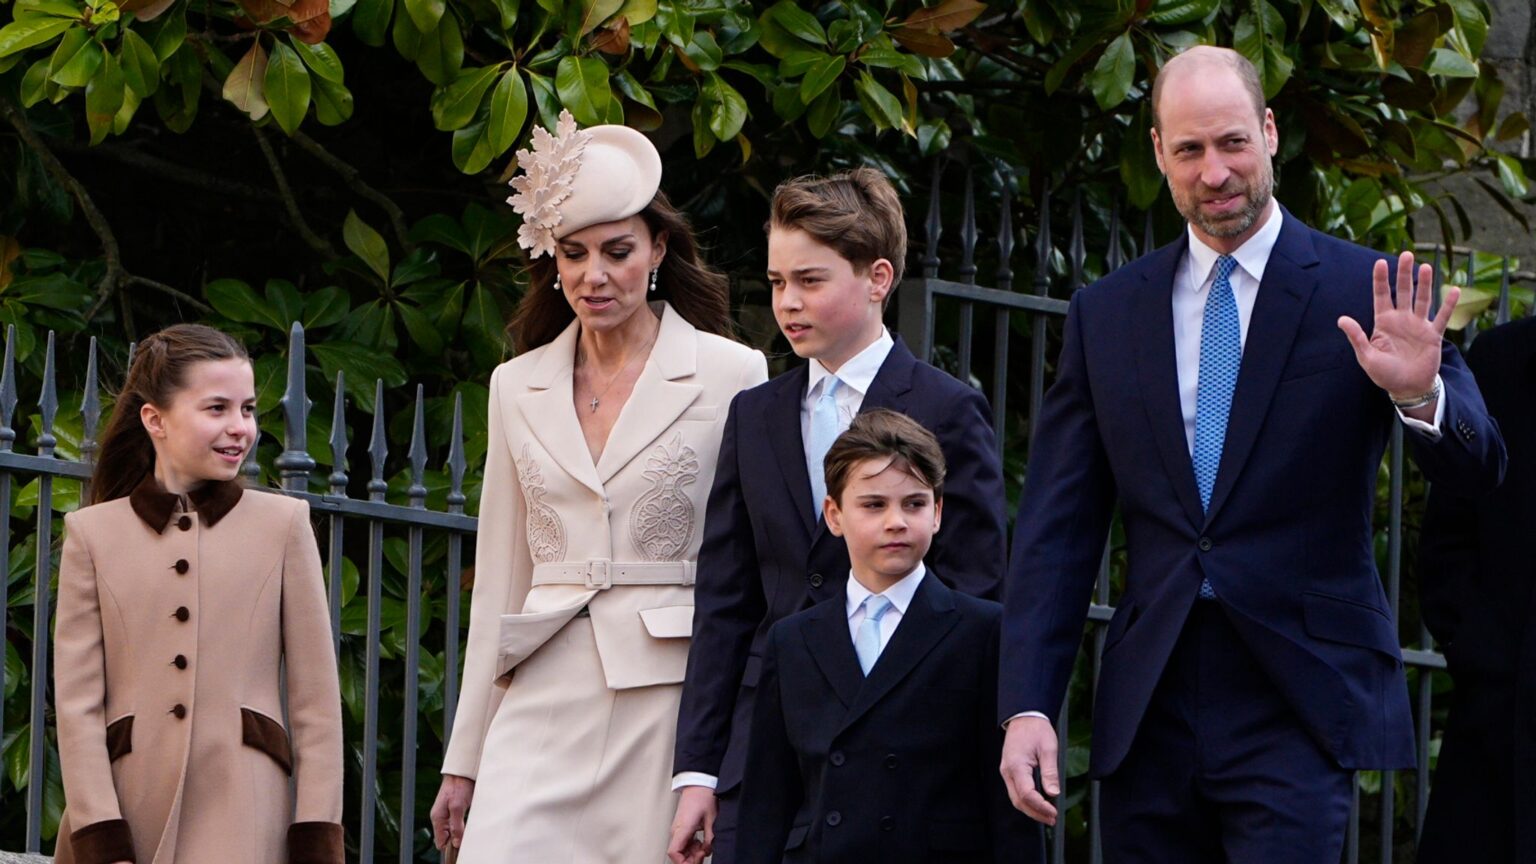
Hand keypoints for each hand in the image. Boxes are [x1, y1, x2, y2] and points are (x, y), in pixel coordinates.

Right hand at [430, 775, 474, 850]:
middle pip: (447, 839)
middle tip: (467, 837)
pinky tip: (469, 825)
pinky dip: (463, 828)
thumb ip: (456, 825)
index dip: (451, 847)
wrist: (462, 772)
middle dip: (457, 841)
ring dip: (461, 834)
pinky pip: (456, 826)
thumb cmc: (459, 786)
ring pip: (452, 833)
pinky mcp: (454, 812)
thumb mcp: (457, 806)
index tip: (461, 845)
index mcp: (437, 818)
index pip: (441, 842)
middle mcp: (440, 819)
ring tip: (469, 831)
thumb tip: (456, 843)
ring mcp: (446, 815)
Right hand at [667, 786, 716, 863]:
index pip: (674, 853)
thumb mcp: (712, 819)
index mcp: (682, 828)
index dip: (684, 862)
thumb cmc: (703, 796)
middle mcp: (677, 830)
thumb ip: (710, 838)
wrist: (699, 783)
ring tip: (705, 848)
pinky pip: (684, 843)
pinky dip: (692, 847)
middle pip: (678, 854)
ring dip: (692, 853)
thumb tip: (708, 849)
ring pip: (681, 849)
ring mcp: (678, 829)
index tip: (696, 862)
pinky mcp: (682, 827)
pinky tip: (701, 843)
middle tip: (704, 855)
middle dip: (691, 859)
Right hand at [999, 716, 1059, 825]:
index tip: (1054, 812)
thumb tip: (1053, 792)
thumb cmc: (1035, 729)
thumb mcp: (1048, 748)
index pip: (1027, 794)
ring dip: (1031, 810)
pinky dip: (1027, 802)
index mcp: (1016, 765)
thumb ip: (1050, 772)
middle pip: (1019, 801)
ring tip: (1047, 816)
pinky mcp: (1010, 772)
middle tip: (1052, 819)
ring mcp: (1007, 772)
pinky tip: (1038, 805)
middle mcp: (1008, 771)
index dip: (1041, 806)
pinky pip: (1016, 792)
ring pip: (1016, 799)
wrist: (1024, 717)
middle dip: (1036, 813)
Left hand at [1338, 251, 1457, 406]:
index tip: (1380, 262)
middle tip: (1407, 254)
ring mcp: (1418, 325)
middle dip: (1404, 274)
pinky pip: (1442, 317)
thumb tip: (1341, 319)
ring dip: (1424, 283)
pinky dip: (1448, 304)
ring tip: (1426, 266)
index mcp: (1383, 322)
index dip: (1380, 279)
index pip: (1381, 295)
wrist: (1407, 388)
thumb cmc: (1384, 374)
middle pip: (1403, 291)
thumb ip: (1357, 337)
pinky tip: (1453, 290)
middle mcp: (1401, 319)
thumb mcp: (1367, 357)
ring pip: (1422, 299)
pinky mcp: (1433, 335)